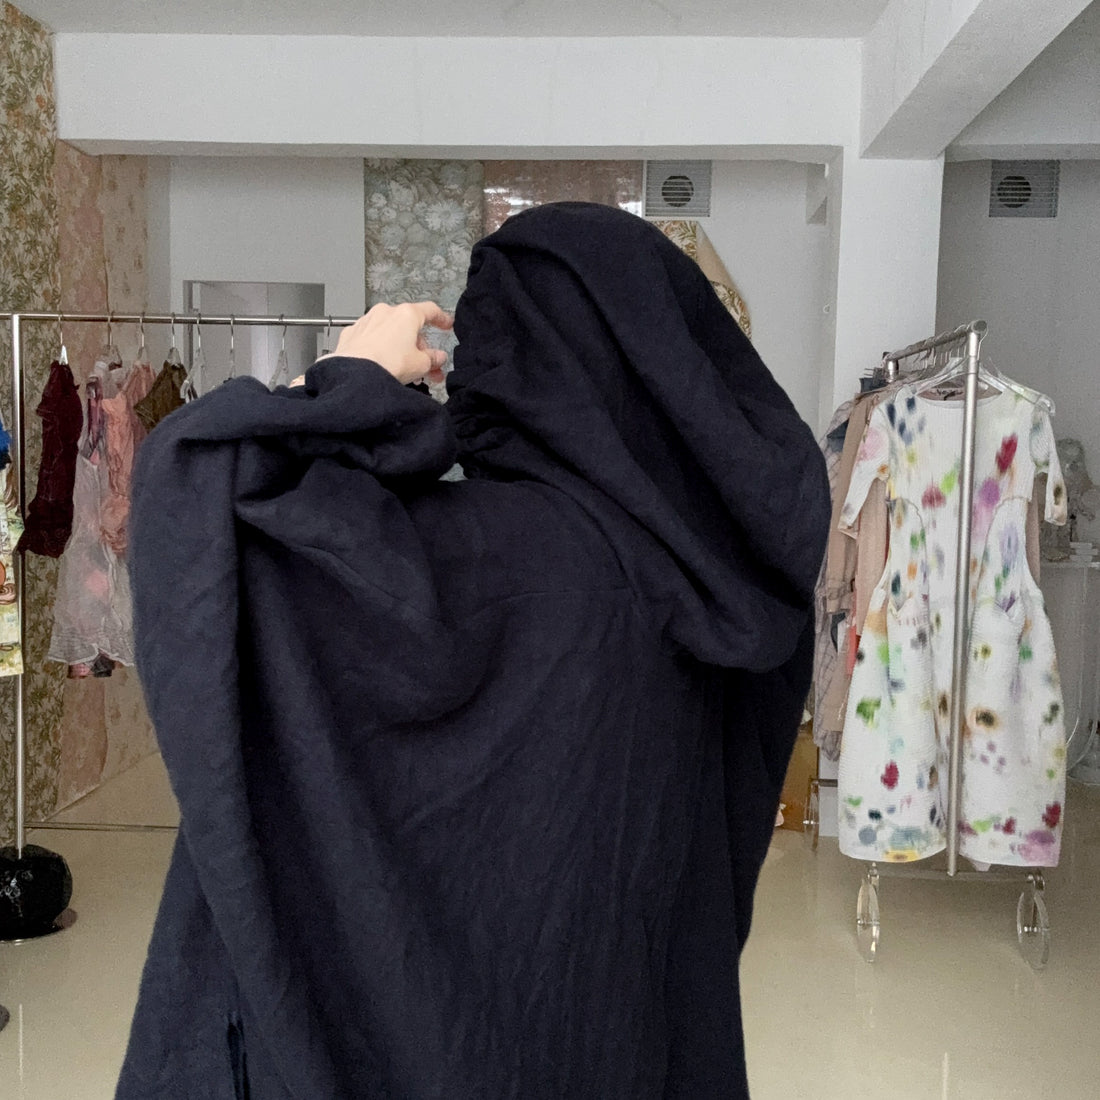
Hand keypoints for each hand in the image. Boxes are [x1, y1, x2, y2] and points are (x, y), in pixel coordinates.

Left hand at [306, 302, 452, 385]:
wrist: (355, 375)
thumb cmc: (388, 364)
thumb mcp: (420, 365)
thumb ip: (432, 359)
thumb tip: (438, 358)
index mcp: (406, 314)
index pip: (430, 311)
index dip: (442, 319)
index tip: (447, 325)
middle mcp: (386, 312)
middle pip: (409, 326)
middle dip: (419, 347)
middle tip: (426, 367)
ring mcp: (367, 321)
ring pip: (390, 333)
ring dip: (400, 348)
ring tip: (405, 371)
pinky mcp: (352, 334)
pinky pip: (372, 339)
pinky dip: (380, 349)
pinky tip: (382, 365)